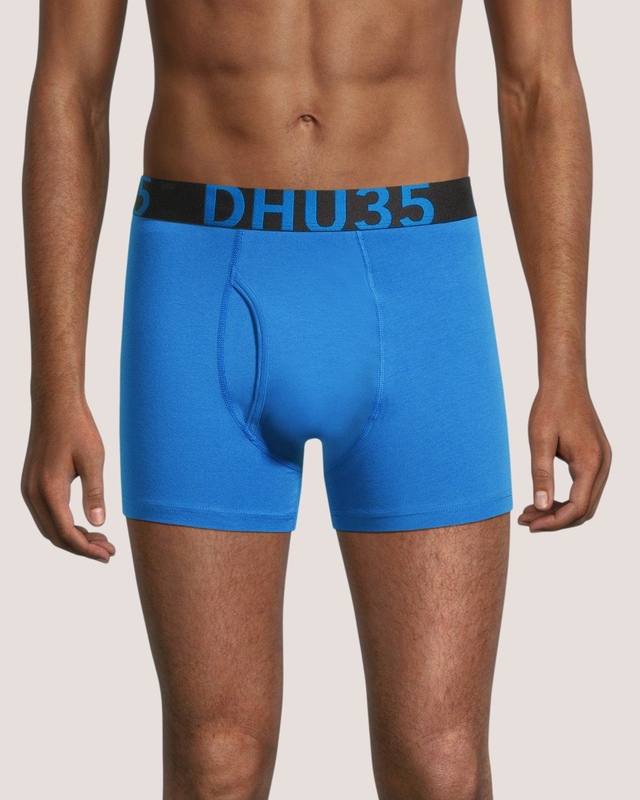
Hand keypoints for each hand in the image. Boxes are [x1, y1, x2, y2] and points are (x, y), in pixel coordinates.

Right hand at [21, 397, 115, 562]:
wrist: (56, 405)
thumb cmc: (77, 428)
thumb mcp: (93, 459)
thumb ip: (94, 493)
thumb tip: (99, 523)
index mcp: (48, 489)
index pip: (66, 533)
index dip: (87, 549)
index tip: (108, 555)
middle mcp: (33, 493)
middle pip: (55, 536)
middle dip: (82, 548)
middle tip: (109, 551)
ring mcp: (29, 489)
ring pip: (49, 527)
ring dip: (73, 538)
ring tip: (101, 540)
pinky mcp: (32, 483)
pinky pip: (46, 515)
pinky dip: (64, 525)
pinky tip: (85, 524)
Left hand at [518, 383, 611, 531]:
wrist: (564, 382)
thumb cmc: (549, 407)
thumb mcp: (539, 441)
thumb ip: (541, 475)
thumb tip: (540, 506)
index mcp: (591, 462)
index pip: (577, 507)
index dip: (553, 522)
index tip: (529, 525)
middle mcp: (603, 465)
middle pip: (584, 509)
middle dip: (555, 519)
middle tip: (525, 521)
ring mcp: (602, 462)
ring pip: (585, 501)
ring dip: (559, 510)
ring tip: (530, 511)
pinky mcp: (596, 458)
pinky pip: (584, 488)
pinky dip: (565, 498)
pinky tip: (542, 497)